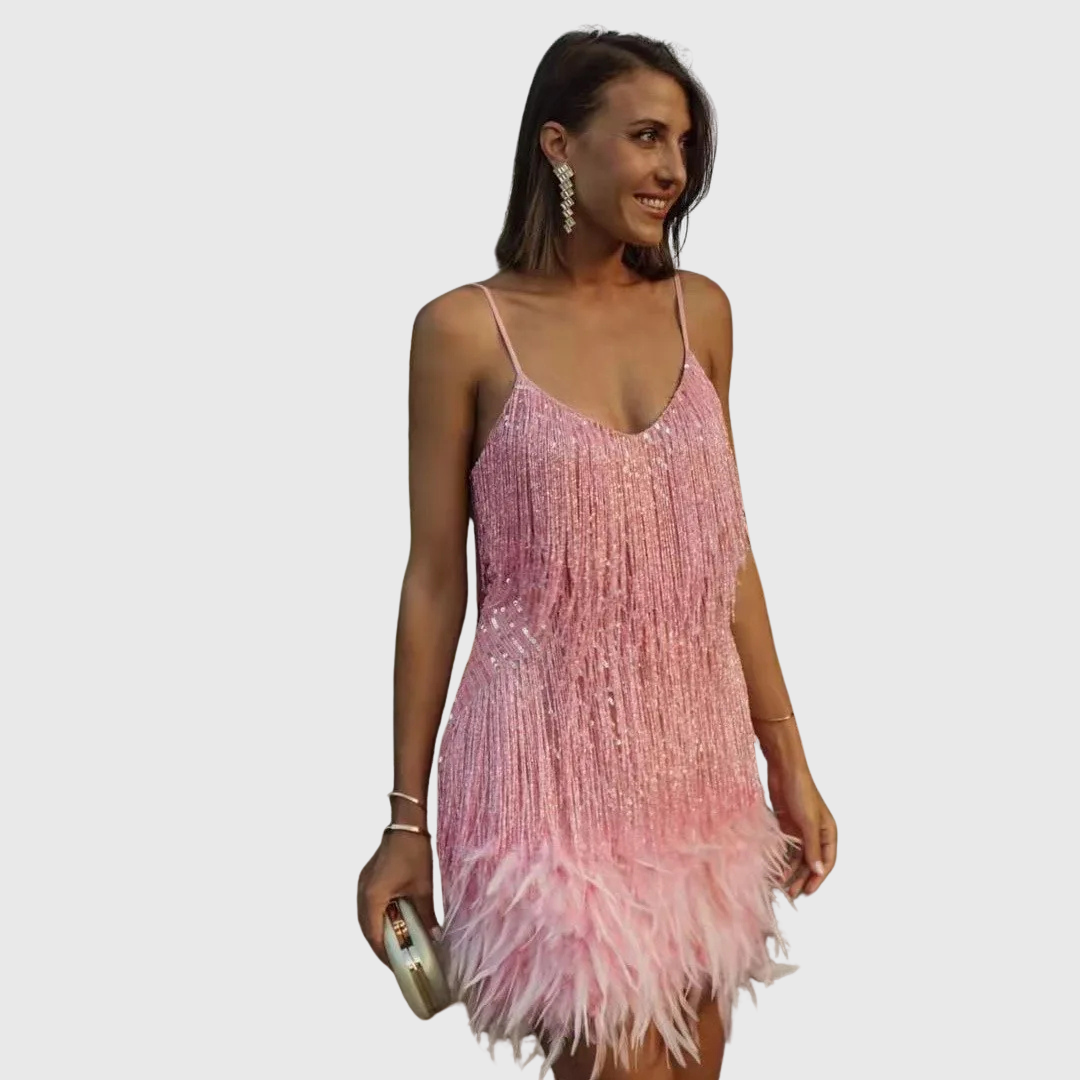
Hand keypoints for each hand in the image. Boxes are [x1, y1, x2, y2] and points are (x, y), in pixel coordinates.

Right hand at [356, 828, 441, 967]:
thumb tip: (434, 938)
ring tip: (397, 946)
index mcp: (372, 898)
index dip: (385, 955)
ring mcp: (363, 885)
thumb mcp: (423, 888)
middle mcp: (362, 893)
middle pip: (367, 930)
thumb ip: (426, 916)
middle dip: (382, 947)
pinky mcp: (368, 879)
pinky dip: (380, 919)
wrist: (406, 825)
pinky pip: (370, 907)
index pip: (374, 937)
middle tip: (398, 961)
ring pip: (367, 919)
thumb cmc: (414, 853)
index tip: (399, 969)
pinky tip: (394, 923)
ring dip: (380, 933)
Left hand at [766, 758, 836, 900]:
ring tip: (781, 887)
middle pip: (810, 862)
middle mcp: (816, 833)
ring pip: (796, 857)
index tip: (808, 892)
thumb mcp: (808, 822)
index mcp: (828, 832)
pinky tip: (774, 870)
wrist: (783, 769)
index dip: (819, 878)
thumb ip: (813, 847)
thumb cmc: (801, 792)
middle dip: (802, 878)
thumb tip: (818, 871)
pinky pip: (785, 848)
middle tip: (791, 895)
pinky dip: (781, 859)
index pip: (827, 861)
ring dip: (790, 871)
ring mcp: (800, 830)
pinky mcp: (785, 826)